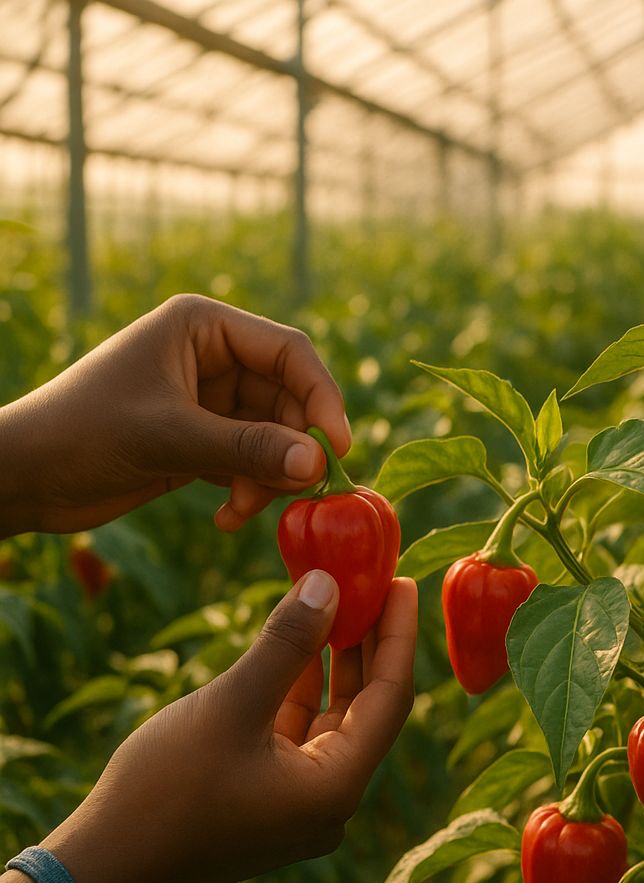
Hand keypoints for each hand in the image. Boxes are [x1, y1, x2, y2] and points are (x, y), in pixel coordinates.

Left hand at [0, 294, 349, 536]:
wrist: (23, 477)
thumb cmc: (82, 433)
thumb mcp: (168, 437)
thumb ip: (247, 448)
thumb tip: (318, 463)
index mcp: (203, 327)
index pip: (290, 352)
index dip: (321, 397)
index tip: (337, 447)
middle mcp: (213, 357)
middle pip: (290, 399)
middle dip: (293, 448)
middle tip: (300, 490)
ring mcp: (210, 401)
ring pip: (276, 436)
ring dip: (270, 477)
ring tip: (243, 508)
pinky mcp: (203, 441)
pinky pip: (253, 462)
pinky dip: (249, 491)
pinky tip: (225, 517)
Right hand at [40, 569, 416, 882]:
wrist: (98, 870)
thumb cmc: (164, 789)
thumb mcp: (232, 703)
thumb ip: (287, 643)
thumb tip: (329, 583)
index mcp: (338, 787)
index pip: (392, 698)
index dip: (400, 635)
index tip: (404, 582)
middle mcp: (332, 801)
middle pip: (369, 708)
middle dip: (369, 644)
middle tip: (374, 582)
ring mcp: (301, 805)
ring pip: (333, 718)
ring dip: (333, 663)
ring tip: (338, 600)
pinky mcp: (270, 801)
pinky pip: (300, 735)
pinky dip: (300, 690)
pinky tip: (298, 644)